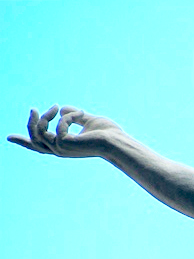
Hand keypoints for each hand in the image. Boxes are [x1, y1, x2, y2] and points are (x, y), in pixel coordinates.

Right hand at [8, 106, 123, 157]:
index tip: (9, 137)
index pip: (40, 146)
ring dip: (46, 117)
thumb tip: (62, 109)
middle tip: (34, 108)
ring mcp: (61, 149)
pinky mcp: (65, 144)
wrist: (118, 142)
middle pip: (34, 138)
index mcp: (64, 147)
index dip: (24, 142)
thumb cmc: (108, 134)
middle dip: (31, 122)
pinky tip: (81, 113)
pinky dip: (68, 116)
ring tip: (57, 107)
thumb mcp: (88, 121)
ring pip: (39, 132)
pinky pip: (57, 124)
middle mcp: (60, 150)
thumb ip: (74, 116)